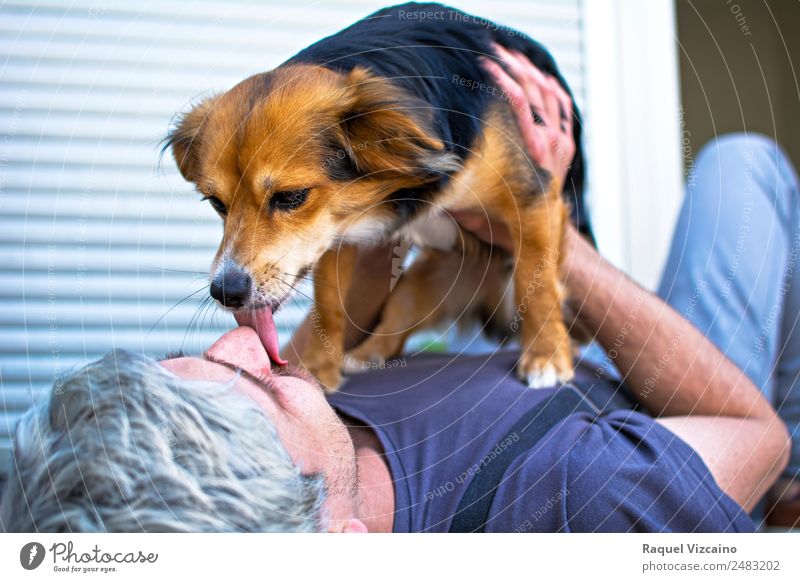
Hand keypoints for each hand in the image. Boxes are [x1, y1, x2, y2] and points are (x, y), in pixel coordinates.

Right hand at [453, 44, 575, 253]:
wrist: (539, 237)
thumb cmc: (503, 223)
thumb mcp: (473, 208)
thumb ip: (450, 190)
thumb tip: (419, 180)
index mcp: (531, 154)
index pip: (520, 103)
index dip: (502, 78)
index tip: (483, 63)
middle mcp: (551, 143)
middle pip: (535, 90)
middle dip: (512, 65)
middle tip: (491, 50)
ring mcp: (561, 142)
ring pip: (549, 93)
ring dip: (528, 70)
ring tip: (507, 54)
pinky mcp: (565, 142)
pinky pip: (561, 104)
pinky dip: (548, 85)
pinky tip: (533, 73)